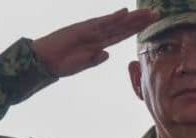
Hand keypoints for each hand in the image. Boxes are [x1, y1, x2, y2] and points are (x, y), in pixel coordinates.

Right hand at [32, 8, 157, 77]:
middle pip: (121, 27)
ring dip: (131, 18)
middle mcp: (95, 36)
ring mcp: (89, 31)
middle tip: (155, 13)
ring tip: (148, 12)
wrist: (41, 62)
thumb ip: (93, 60)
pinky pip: (100, 23)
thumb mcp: (79, 66)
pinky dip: (112, 18)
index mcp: (95, 46)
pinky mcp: (81, 29)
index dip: (134, 30)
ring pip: (114, 23)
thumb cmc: (57, 65)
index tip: (148, 25)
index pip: (119, 36)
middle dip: (138, 21)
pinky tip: (125, 12)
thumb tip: (107, 53)